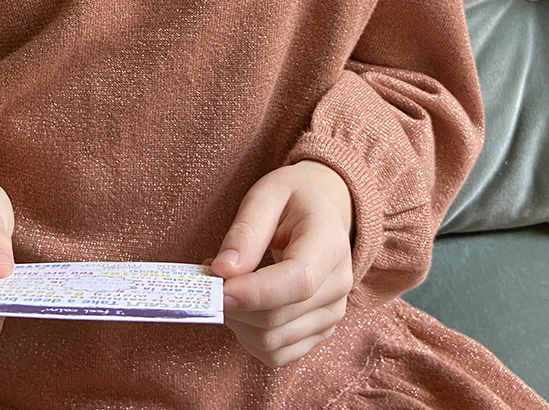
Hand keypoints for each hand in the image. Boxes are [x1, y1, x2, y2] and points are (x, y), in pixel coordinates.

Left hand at [209, 161, 353, 367]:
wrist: (324, 207)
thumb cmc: (294, 197)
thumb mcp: (266, 195)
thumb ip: (245, 231)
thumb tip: (223, 270)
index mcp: (329, 244)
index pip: (297, 283)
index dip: (254, 293)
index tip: (217, 287)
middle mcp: (338, 286)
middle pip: (279, 320)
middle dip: (234, 306)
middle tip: (210, 276)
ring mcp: (332, 314)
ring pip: (273, 343)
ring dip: (237, 321)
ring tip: (227, 285)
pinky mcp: (319, 331)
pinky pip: (277, 354)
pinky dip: (248, 336)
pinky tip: (241, 306)